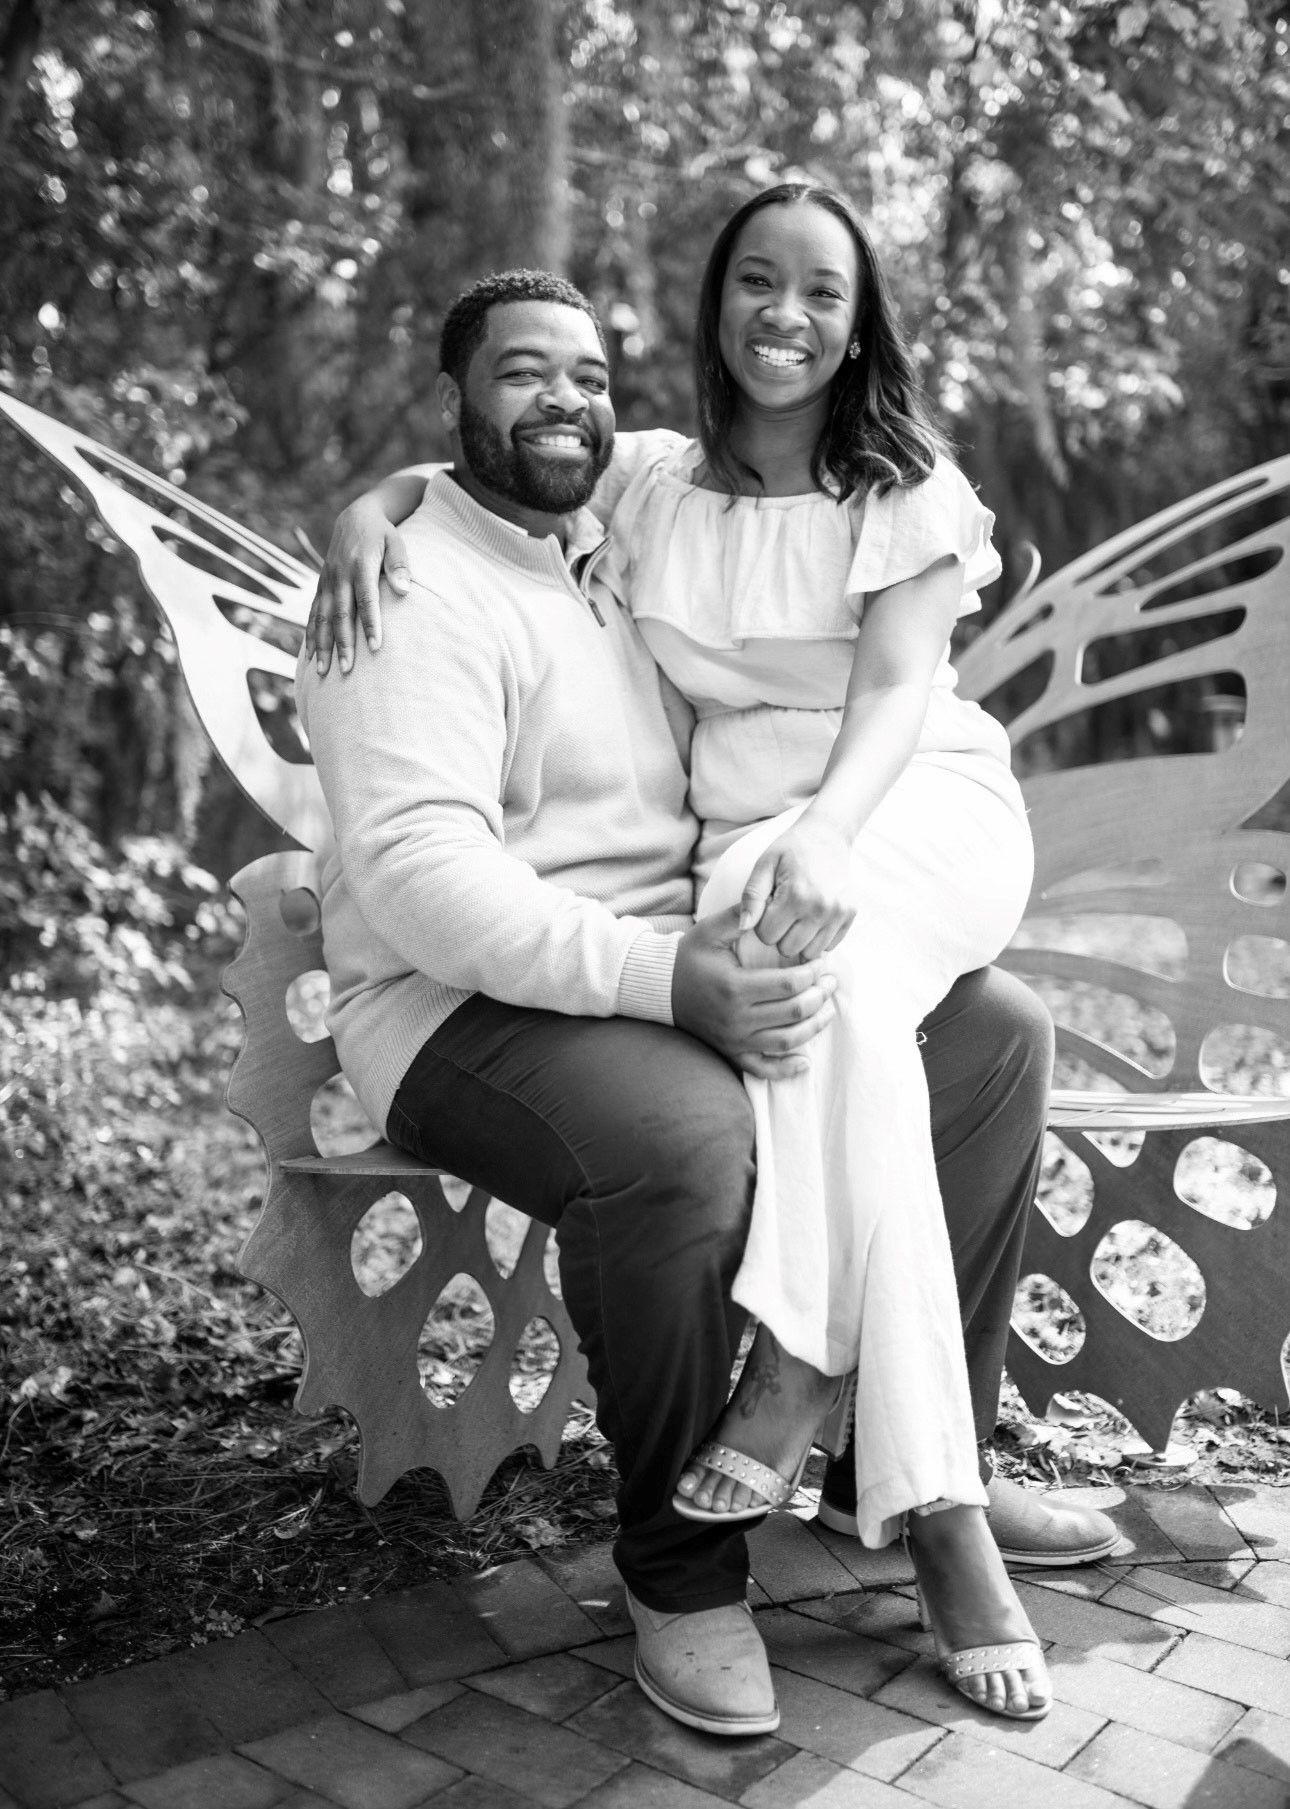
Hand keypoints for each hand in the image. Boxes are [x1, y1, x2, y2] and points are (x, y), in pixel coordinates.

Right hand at [305, 500, 409, 675]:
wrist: (356, 517)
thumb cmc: (383, 534)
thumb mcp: (396, 542)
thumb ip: (399, 565)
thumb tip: (404, 589)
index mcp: (361, 565)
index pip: (366, 600)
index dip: (370, 623)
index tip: (375, 647)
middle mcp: (340, 575)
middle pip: (340, 614)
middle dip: (343, 644)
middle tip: (348, 670)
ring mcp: (327, 581)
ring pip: (322, 617)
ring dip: (322, 645)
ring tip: (323, 671)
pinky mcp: (321, 585)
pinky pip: (313, 613)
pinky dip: (311, 634)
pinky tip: (311, 655)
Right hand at [672, 906, 836, 1079]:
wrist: (660, 989)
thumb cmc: (688, 958)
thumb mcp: (709, 931)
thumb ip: (738, 916)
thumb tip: (768, 903)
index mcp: (734, 987)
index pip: (789, 984)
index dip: (813, 973)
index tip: (822, 963)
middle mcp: (737, 1018)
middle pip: (794, 1012)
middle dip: (820, 997)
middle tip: (831, 983)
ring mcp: (734, 1040)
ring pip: (786, 1041)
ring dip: (814, 1027)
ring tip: (828, 1010)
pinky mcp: (730, 1053)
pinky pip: (763, 1069)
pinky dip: (786, 1069)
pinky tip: (804, 1062)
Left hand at [740, 815, 854, 962]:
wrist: (827, 835)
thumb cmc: (790, 849)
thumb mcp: (765, 865)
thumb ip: (751, 897)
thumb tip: (744, 926)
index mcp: (796, 895)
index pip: (767, 936)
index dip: (762, 922)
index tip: (769, 904)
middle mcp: (821, 908)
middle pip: (787, 949)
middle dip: (780, 933)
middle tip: (783, 910)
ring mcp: (839, 913)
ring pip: (809, 953)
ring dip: (799, 938)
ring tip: (798, 914)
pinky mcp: (851, 915)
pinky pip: (829, 946)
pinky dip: (818, 937)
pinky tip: (813, 916)